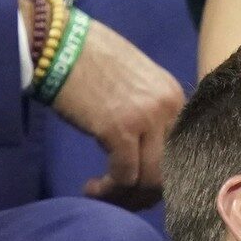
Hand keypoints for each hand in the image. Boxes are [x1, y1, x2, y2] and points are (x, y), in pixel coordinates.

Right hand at [50, 18, 184, 209]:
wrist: (55, 42)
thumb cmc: (87, 60)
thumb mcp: (134, 83)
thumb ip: (149, 112)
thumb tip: (150, 151)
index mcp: (175, 96)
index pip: (185, 151)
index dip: (166, 176)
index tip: (143, 187)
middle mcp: (169, 107)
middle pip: (172, 170)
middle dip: (148, 194)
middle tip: (123, 199)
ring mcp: (146, 118)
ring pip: (151, 179)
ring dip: (127, 196)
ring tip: (103, 193)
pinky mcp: (119, 129)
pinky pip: (124, 176)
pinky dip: (109, 190)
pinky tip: (92, 188)